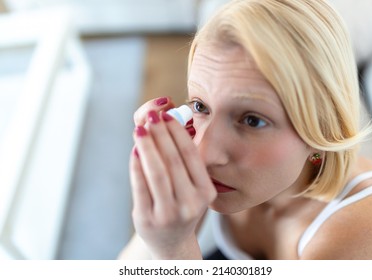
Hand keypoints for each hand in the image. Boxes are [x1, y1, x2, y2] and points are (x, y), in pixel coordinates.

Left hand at [130, 99, 215, 258]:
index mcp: (205, 192)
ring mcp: (168, 213)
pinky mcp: (147, 218)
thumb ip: (184, 162)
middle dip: (160, 134)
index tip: (166, 115)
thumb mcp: (193, 188)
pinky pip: (140, 186)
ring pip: (156, 172)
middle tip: (151, 116)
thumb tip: (167, 126)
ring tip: (139, 129)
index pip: (190, 156)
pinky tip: (134, 151)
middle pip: (173, 161)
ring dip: (146, 146)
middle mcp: (190, 204)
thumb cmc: (183, 206)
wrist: (172, 242)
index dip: (177, 133)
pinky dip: (136, 165)